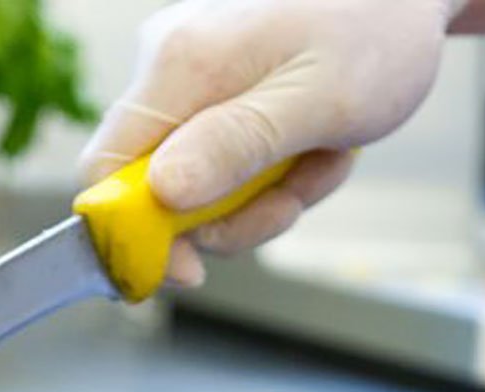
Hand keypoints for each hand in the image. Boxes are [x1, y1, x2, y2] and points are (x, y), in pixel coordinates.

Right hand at [82, 0, 459, 284]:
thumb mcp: (321, 100)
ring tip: (323, 157)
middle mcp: (170, 66)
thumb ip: (238, 145)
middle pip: (155, 189)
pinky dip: (276, 172)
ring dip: (266, 195)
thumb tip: (162, 194)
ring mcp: (193, 80)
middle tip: (292, 200)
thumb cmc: (379, 29)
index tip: (192, 268)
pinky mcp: (219, 94)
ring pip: (200, 185)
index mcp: (180, 64)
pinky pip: (229, 163)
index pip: (105, 171)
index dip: (135, 235)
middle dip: (228, 215)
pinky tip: (319, 145)